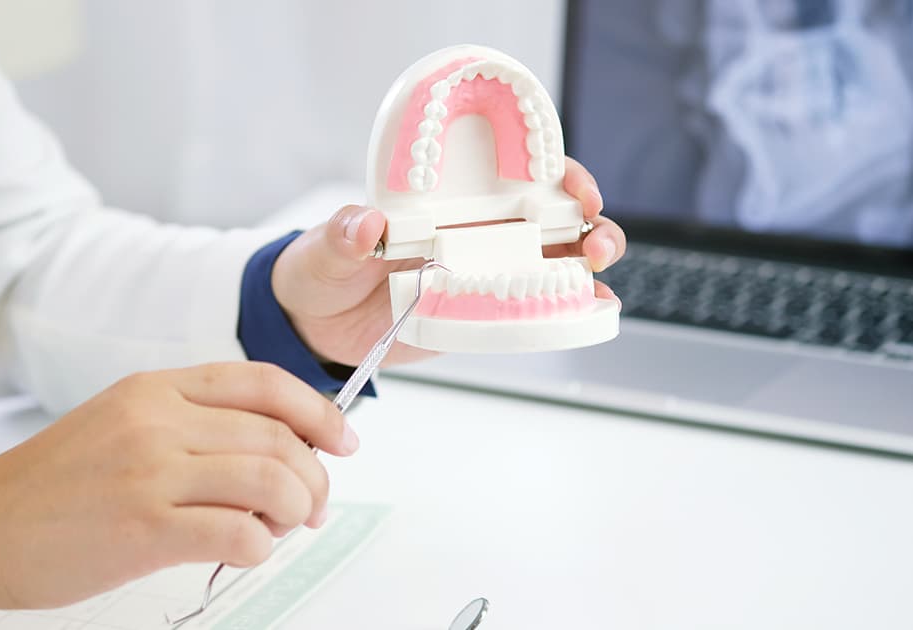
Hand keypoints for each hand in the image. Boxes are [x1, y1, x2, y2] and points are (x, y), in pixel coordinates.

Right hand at [0, 363, 355, 624]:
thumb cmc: (55, 485)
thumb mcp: (121, 423)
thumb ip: (192, 424)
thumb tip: (276, 448)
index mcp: (156, 388)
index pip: (264, 383)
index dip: (318, 411)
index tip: (344, 440)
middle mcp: (158, 420)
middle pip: (277, 437)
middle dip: (314, 476)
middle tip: (313, 506)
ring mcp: (151, 472)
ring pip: (270, 480)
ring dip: (296, 510)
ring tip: (283, 528)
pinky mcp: (144, 527)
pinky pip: (239, 533)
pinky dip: (261, 546)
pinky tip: (246, 550)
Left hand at [271, 157, 625, 365]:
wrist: (315, 326)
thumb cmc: (323, 269)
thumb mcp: (326, 247)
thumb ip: (344, 233)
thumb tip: (367, 223)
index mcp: (448, 200)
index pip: (513, 172)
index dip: (554, 171)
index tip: (570, 185)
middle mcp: (478, 232)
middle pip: (554, 218)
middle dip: (591, 223)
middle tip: (595, 241)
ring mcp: (487, 274)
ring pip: (556, 264)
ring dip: (588, 267)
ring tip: (597, 281)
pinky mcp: (484, 315)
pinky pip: (536, 311)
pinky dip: (571, 311)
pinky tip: (590, 315)